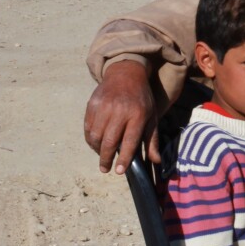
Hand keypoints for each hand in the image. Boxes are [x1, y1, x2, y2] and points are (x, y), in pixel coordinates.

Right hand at [83, 60, 158, 174]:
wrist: (126, 74)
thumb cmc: (141, 99)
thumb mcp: (151, 117)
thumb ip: (151, 140)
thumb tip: (156, 161)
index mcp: (137, 115)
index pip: (129, 141)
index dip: (124, 158)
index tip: (118, 171)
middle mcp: (120, 110)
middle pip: (109, 141)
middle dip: (106, 158)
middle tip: (105, 169)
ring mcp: (104, 106)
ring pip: (95, 136)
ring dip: (97, 149)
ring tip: (102, 155)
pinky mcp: (92, 103)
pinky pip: (88, 127)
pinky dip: (90, 138)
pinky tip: (96, 142)